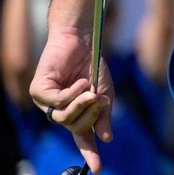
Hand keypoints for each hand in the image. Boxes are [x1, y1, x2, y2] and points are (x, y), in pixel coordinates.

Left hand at [30, 30, 114, 171]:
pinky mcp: (38, 91)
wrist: (82, 40)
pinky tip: (79, 81)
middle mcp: (59, 111)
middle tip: (99, 99)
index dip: (90, 153)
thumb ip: (104, 114)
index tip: (98, 169)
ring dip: (80, 104)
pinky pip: (55, 102)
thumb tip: (106, 138)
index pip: (83, 138)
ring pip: (62, 117)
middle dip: (90, 115)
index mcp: (76, 113)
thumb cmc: (93, 65)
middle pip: (74, 127)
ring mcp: (46, 103)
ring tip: (90, 89)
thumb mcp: (105, 92)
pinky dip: (70, 93)